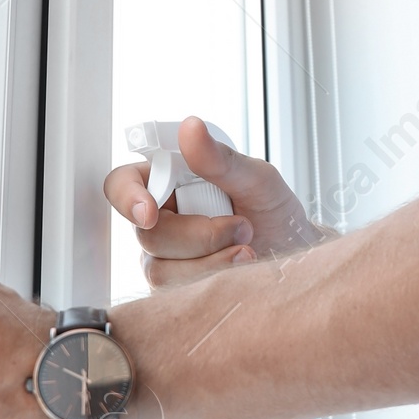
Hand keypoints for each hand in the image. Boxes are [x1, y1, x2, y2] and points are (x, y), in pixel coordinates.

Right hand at [103, 114, 332, 293]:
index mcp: (168, 180)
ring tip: (248, 248)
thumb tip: (191, 127)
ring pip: (161, 267)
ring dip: (211, 260)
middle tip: (243, 227)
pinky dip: (213, 279)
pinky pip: (177, 291)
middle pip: (148, 232)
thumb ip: (221, 159)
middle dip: (200, 235)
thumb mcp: (257, 179)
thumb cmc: (274, 211)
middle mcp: (159, 217)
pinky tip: (239, 269)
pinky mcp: (176, 287)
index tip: (149, 213)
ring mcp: (165, 255)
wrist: (295, 256)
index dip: (127, 197)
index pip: (123, 182)